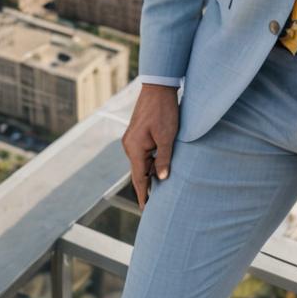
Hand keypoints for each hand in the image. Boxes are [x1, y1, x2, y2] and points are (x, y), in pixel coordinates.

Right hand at [122, 83, 179, 209]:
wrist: (158, 87)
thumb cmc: (164, 110)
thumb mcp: (167, 136)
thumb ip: (164, 158)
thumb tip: (162, 179)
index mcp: (134, 148)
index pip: (139, 178)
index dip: (143, 194)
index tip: (145, 209)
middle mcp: (129, 145)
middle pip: (138, 171)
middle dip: (147, 186)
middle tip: (154, 203)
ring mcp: (131, 139)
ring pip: (141, 162)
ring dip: (151, 171)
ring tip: (162, 184)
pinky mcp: (136, 134)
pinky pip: (142, 152)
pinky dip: (150, 160)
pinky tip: (159, 164)